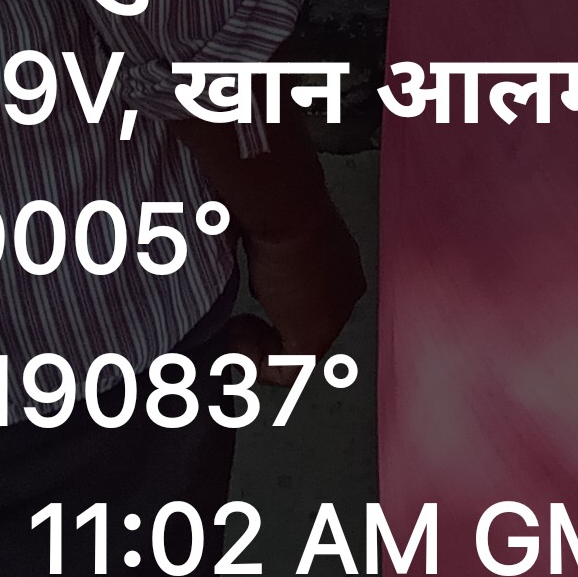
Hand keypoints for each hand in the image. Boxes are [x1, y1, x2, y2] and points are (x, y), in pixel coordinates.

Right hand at [241, 202, 366, 361]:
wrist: (286, 206)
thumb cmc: (277, 204)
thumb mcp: (272, 233)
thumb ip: (268, 258)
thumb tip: (241, 270)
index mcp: (339, 264)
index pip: (308, 301)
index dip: (273, 311)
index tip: (245, 305)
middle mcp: (344, 291)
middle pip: (302, 327)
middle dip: (267, 333)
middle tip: (235, 327)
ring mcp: (335, 315)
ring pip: (296, 353)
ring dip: (258, 350)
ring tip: (232, 333)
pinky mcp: (316, 336)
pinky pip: (288, 372)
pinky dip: (256, 365)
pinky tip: (235, 341)